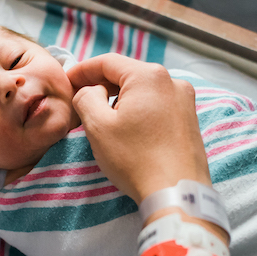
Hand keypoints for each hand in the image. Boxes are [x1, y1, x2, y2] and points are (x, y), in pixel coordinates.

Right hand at [70, 54, 210, 204]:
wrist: (176, 193)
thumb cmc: (135, 159)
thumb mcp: (98, 126)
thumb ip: (86, 97)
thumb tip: (89, 90)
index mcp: (148, 76)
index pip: (107, 62)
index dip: (82, 70)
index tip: (66, 81)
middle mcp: (172, 81)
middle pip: (127, 74)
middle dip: (102, 84)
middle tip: (81, 99)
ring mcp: (185, 100)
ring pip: (143, 90)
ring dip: (120, 98)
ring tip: (103, 117)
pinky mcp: (190, 119)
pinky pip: (157, 105)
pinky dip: (138, 110)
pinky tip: (128, 128)